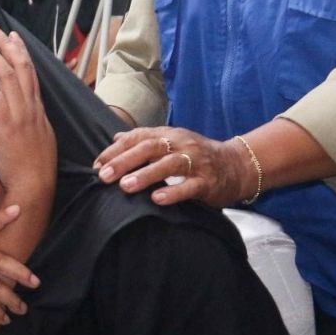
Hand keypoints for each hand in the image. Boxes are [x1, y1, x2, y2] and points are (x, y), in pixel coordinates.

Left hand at [0, 27, 56, 206]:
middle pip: (21, 69)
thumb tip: (26, 113)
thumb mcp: (41, 141)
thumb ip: (33, 123)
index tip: (14, 39)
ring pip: (9, 78)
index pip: (32, 75)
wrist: (34, 187)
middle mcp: (31, 110)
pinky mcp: (6, 128)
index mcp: (39, 112)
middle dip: (8, 47)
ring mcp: (20, 117)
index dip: (22, 55)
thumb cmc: (36, 171)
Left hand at [92, 126, 255, 207]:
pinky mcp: (208, 181)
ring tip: (125, 186)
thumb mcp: (171, 143)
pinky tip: (156, 199)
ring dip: (146, 175)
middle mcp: (181, 144)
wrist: (237, 165)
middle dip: (125, 161)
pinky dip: (173, 192)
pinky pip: (189, 187)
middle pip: (150, 148)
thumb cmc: (197, 156)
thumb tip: (116, 137)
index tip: (97, 165)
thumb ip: (144, 141)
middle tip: (104, 176)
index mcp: (169, 135)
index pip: (138, 137)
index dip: (116, 150)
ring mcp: (196, 162)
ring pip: (169, 165)